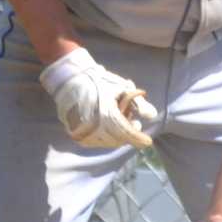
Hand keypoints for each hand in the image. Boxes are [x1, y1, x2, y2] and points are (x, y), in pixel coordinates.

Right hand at [38, 47, 158, 149]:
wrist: (70, 79)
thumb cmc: (100, 82)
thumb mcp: (123, 89)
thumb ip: (139, 103)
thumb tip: (152, 116)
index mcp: (106, 115)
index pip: (126, 133)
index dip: (138, 138)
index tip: (147, 141)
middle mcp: (92, 126)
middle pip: (117, 140)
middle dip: (128, 135)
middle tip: (134, 123)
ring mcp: (82, 131)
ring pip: (106, 142)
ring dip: (116, 136)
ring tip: (119, 121)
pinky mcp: (75, 133)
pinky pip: (93, 141)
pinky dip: (103, 136)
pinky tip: (106, 125)